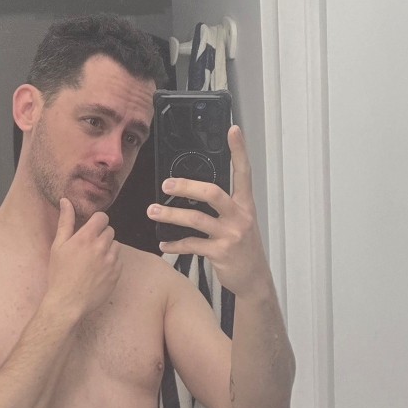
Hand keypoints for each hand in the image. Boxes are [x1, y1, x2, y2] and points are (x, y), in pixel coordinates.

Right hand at [45, 200, 121, 322]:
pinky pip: (119, 261)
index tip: (91, 228)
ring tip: (93, 260)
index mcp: (86, 238)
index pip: (102, 217)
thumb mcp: (58, 246)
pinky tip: (98, 271)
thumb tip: (66, 201)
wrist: (68, 302)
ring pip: (115, 245)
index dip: (97, 221)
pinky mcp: (117, 274)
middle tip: (88, 247)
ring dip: (107, 249)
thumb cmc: (60, 274)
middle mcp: (101, 247)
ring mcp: (111, 261)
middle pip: (110, 230)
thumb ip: (65, 221)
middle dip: (101, 235)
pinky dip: (111, 263)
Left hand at [147, 125, 270, 297]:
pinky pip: (192, 245)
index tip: (233, 129)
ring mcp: (230, 235)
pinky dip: (174, 244)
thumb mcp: (240, 222)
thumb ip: (224, 206)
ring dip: (171, 215)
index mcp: (244, 204)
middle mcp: (239, 216)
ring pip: (196, 219)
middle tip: (166, 184)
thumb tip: (195, 190)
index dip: (239, 150)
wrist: (254, 278)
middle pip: (212, 193)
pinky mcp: (220, 253)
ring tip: (153, 212)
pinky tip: (163, 244)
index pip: (243, 172)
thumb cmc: (243, 247)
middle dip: (186, 186)